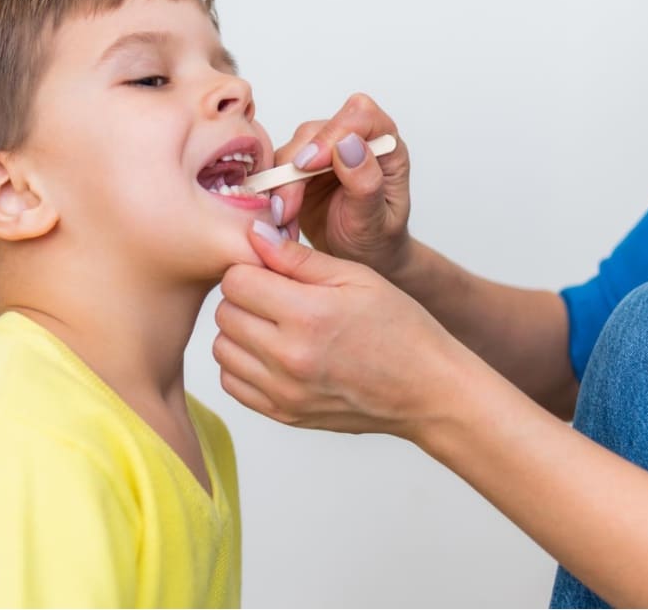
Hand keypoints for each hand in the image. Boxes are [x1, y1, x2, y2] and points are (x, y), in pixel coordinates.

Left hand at [213, 221, 469, 437]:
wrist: (426, 390)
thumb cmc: (401, 329)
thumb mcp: (358, 277)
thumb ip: (299, 257)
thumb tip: (254, 234)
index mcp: (309, 314)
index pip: (236, 280)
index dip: (251, 268)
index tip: (273, 271)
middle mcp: (289, 357)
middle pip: (224, 312)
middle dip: (245, 297)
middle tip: (277, 296)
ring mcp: (283, 391)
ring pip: (221, 348)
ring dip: (241, 331)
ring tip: (276, 325)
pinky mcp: (282, 413)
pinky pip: (232, 383)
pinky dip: (244, 364)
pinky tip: (274, 352)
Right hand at [269, 93, 412, 278]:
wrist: (361, 259)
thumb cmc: (377, 241)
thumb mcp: (375, 221)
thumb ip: (366, 184)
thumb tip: (350, 144)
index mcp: (386, 148)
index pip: (361, 116)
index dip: (332, 133)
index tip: (310, 164)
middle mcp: (356, 142)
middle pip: (317, 130)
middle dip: (296, 165)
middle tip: (287, 206)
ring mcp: (327, 152)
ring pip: (293, 147)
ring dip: (281, 182)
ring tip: (283, 218)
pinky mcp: (302, 168)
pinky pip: (278, 168)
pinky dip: (273, 191)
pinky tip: (279, 217)